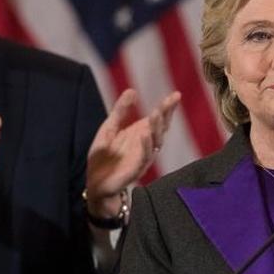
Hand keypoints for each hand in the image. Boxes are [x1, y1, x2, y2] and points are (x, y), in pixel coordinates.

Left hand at [85, 89, 180, 217]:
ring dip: (156, 128)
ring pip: (155, 141)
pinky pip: (143, 157)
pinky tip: (144, 135)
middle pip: (161, 128)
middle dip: (166, 115)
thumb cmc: (104, 157)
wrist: (96, 183)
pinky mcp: (135, 169)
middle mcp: (146, 144)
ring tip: (156, 113)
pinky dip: (145, 146)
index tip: (176, 95)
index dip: (167, 107)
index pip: (158, 118)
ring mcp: (142, 157)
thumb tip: (132, 90)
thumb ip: (121, 111)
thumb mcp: (110, 128)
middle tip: (170, 101)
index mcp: (141, 133)